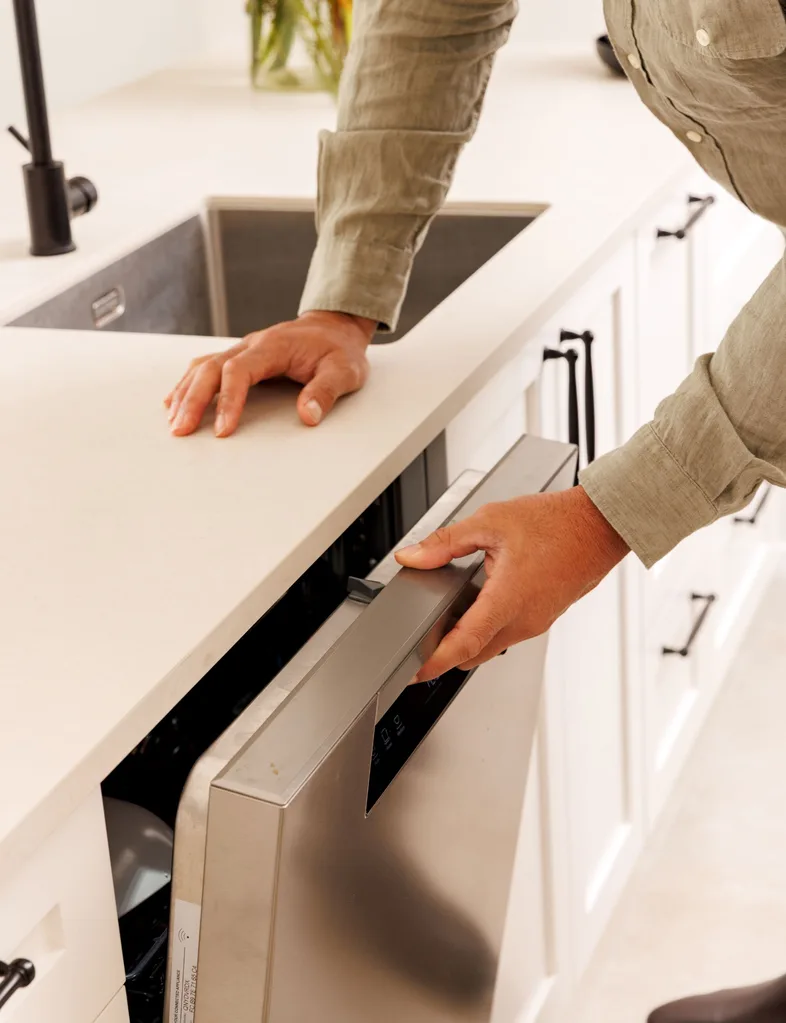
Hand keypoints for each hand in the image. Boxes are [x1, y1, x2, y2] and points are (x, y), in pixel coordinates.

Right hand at [164, 310, 376, 435]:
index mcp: (273, 346)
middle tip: (182, 430)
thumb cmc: (340, 349)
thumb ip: (326, 392)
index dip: (228, 400)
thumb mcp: (345, 371)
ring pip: (203, 367)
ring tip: (174, 422)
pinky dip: (188, 385)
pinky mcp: (241, 357)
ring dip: (186, 394)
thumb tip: (308, 416)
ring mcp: (243, 349)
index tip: (224, 429)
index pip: (239, 371)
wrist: (335, 327)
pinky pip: (206, 367)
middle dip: (194, 400)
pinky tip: (175, 402)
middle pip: (211, 368)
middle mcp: (251, 344)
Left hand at [395, 486, 628, 680]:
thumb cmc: (557, 523)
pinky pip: (507, 634)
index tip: (414, 671)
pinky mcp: (542, 619)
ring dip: (467, 640)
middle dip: (445, 655)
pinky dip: (487, 629)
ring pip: (491, 646)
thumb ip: (445, 542)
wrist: (599, 526)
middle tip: (419, 647)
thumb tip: (413, 556)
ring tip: (444, 620)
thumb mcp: (490, 521)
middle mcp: (524, 620)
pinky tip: (477, 605)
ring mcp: (535, 623)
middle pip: (473, 654)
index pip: (464, 644)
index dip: (434, 662)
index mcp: (508, 599)